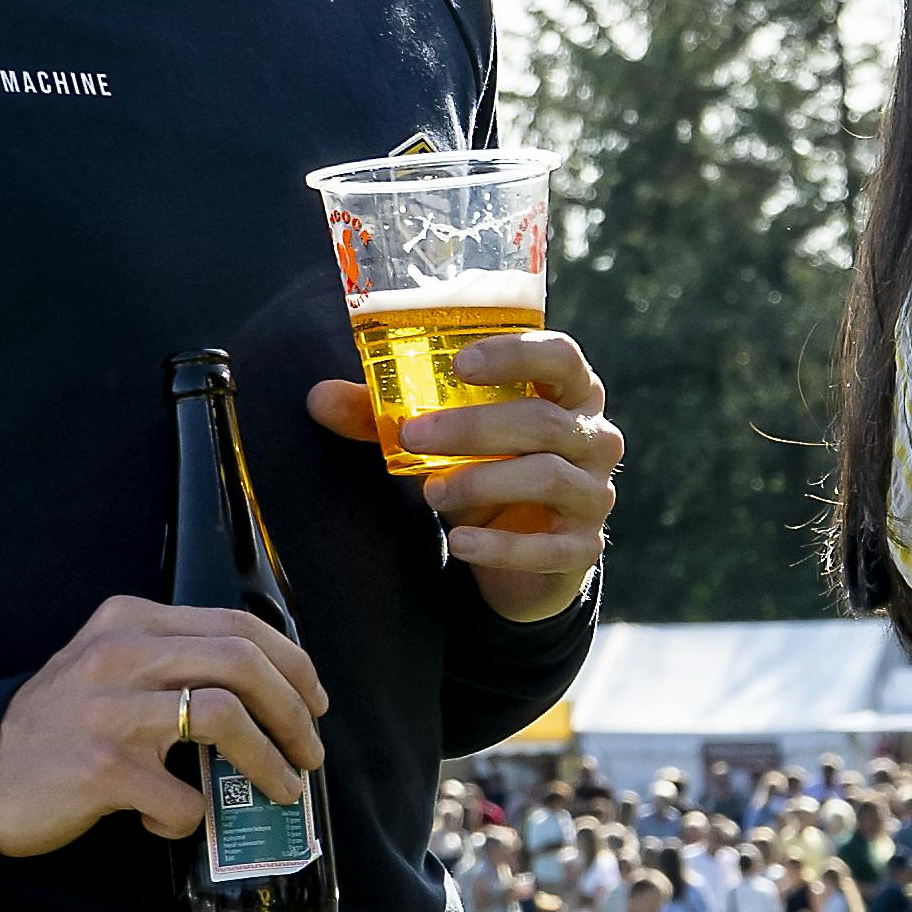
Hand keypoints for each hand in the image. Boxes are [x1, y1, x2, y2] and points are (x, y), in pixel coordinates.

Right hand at [0, 593, 332, 849]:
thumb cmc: (57, 723)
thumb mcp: (109, 666)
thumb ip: (174, 661)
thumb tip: (269, 692)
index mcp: (131, 621)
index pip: (236, 625)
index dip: (293, 664)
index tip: (315, 702)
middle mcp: (121, 654)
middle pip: (242, 662)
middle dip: (294, 712)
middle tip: (310, 751)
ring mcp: (110, 712)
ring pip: (225, 717)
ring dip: (268, 761)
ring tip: (282, 789)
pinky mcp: (101, 770)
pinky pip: (180, 797)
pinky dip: (189, 817)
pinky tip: (168, 822)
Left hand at [311, 330, 620, 622]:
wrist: (523, 556)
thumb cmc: (488, 472)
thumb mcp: (441, 441)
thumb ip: (383, 417)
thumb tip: (317, 398)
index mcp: (569, 392)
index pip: (561, 356)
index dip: (517, 354)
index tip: (461, 364)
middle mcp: (593, 437)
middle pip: (544, 420)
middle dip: (474, 427)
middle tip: (414, 438)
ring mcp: (594, 493)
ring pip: (546, 477)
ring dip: (481, 483)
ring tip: (430, 494)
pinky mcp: (583, 547)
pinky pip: (548, 546)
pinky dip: (498, 546)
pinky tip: (458, 546)